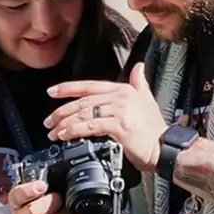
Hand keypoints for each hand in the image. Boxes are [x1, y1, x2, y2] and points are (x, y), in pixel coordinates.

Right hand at [9, 179, 78, 213]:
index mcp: (18, 202)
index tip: (42, 186)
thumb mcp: (39, 192)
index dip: (29, 191)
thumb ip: (44, 182)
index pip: (17, 196)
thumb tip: (59, 171)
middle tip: (58, 197)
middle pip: (33, 211)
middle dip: (49, 203)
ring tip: (68, 208)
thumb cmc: (43, 204)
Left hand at [45, 62, 166, 171]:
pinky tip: (65, 135)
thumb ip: (139, 83)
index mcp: (123, 89)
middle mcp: (120, 97)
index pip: (90, 86)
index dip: (68, 88)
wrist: (165, 147)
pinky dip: (75, 130)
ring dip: (65, 123)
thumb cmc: (154, 128)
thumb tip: (139, 67)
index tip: (52, 92)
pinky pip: (91, 126)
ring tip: (53, 131)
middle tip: (48, 121)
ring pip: (84, 113)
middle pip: (83, 101)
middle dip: (62, 111)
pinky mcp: (119, 126)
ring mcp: (120, 111)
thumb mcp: (147, 100)